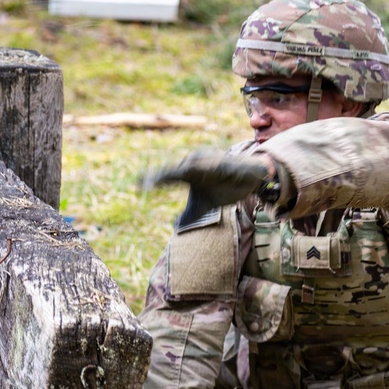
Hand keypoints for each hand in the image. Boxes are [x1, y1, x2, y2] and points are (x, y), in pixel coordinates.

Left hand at [144, 149, 276, 224]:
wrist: (250, 179)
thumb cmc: (224, 188)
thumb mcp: (204, 206)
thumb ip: (189, 215)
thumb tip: (174, 226)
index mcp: (188, 173)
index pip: (167, 177)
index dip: (153, 180)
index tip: (137, 186)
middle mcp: (197, 164)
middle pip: (175, 170)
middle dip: (162, 175)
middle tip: (148, 182)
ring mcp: (211, 161)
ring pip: (194, 164)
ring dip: (182, 168)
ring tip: (172, 175)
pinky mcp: (227, 162)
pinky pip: (217, 165)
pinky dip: (211, 167)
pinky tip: (204, 171)